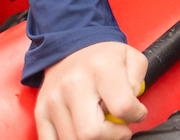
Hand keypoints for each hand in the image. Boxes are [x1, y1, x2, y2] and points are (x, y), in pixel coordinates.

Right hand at [33, 40, 148, 139]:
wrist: (70, 49)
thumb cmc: (102, 58)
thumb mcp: (132, 58)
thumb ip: (138, 83)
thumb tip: (131, 107)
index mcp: (101, 68)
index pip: (122, 107)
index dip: (135, 115)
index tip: (136, 112)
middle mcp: (73, 85)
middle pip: (92, 133)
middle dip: (112, 136)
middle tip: (118, 128)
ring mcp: (54, 100)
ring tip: (101, 126)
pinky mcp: (41, 112)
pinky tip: (82, 131)